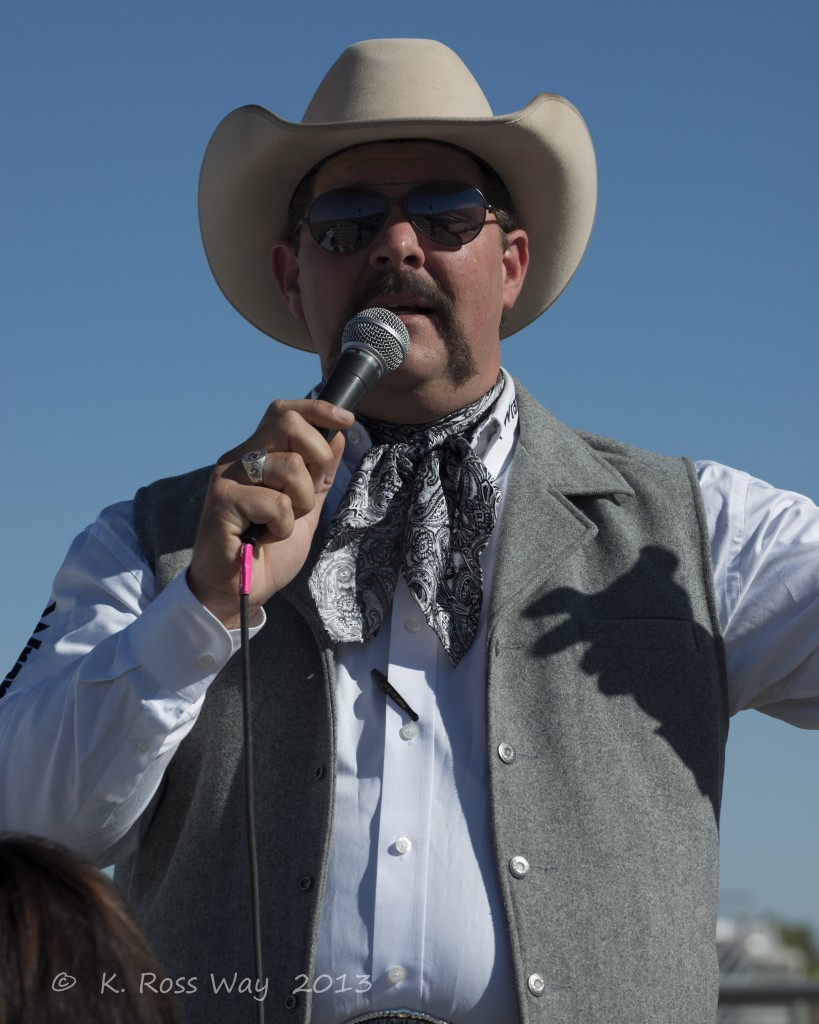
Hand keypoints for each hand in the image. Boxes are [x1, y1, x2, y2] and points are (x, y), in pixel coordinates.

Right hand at [188, 398, 353, 627]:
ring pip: (290, 466)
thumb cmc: (266, 551)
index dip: (316, 410)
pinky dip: (283, 526)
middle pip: (287, 424)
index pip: (283, 413)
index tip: (346, 420)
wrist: (238, 592)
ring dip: (300, 504)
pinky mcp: (223, 500)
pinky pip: (277, 501)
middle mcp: (238, 459)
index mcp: (257, 456)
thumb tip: (336, 435)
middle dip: (315, 459)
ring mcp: (227, 477)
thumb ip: (319, 475)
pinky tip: (265, 538)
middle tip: (305, 496)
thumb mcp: (305, 509)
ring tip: (279, 526)